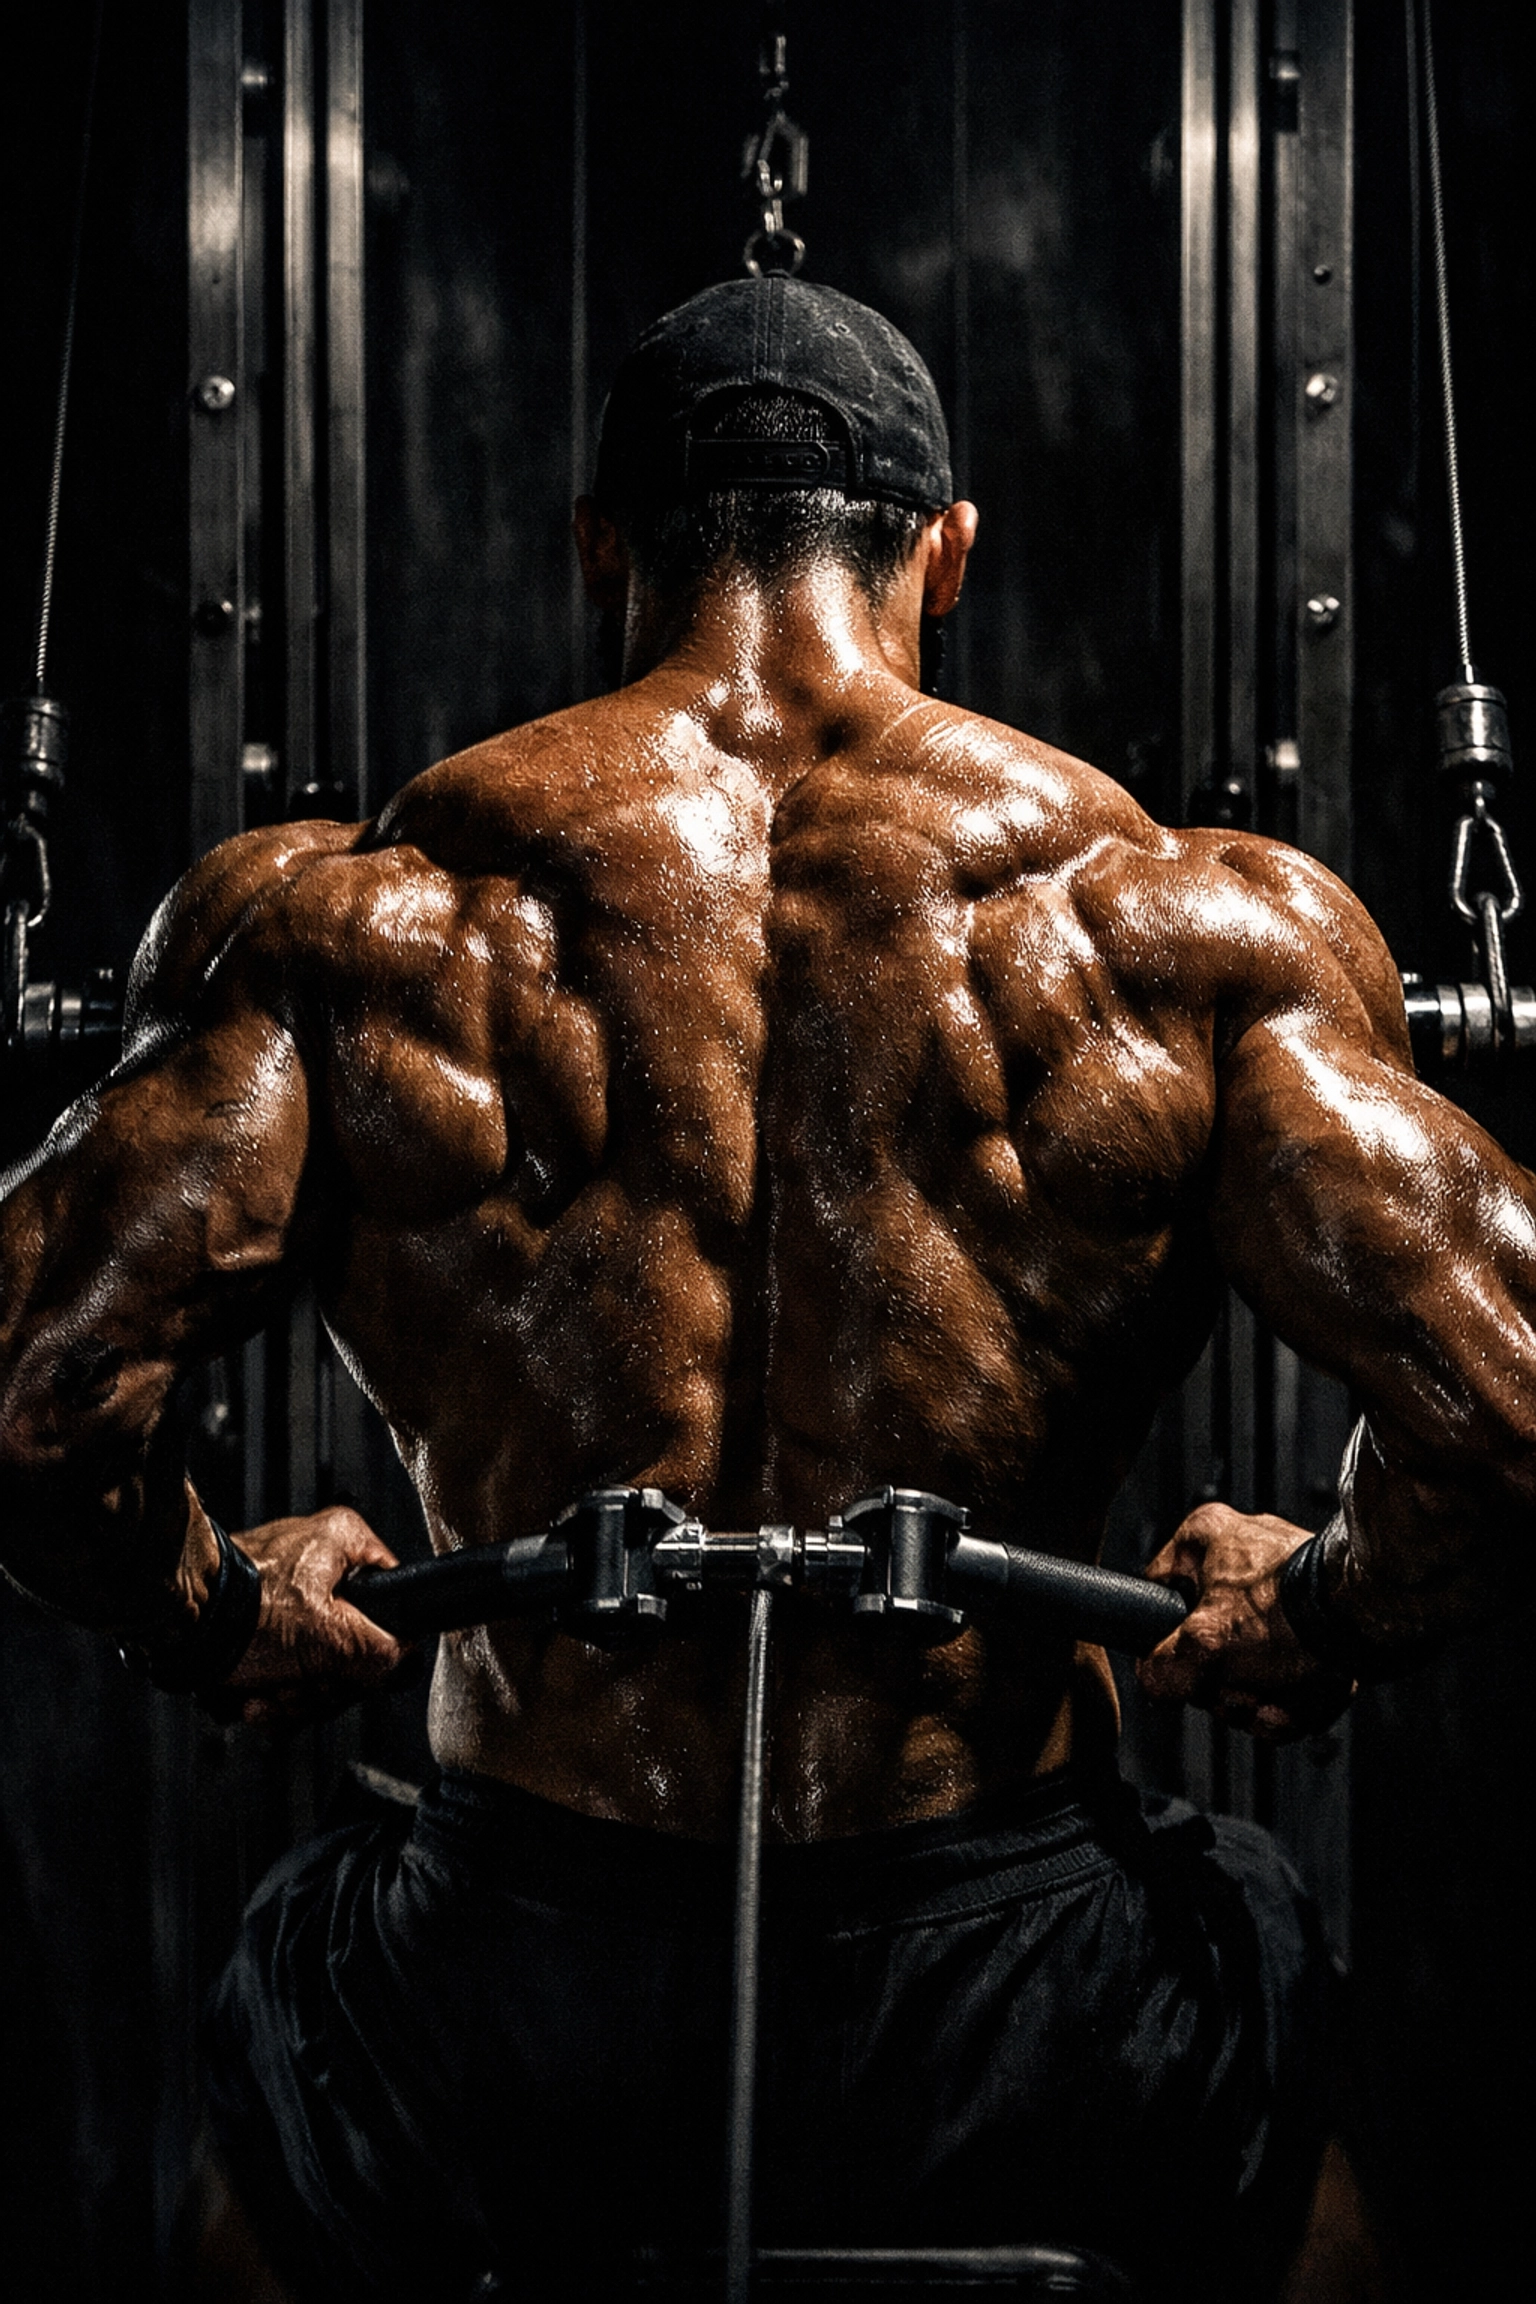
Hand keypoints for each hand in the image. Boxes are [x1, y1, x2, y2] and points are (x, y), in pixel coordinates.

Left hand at [220, 1507, 409, 1725]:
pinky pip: (280, 1665)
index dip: (374, 1651)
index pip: (391, 1603)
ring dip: (291, 1696)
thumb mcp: (329, 1637)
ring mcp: (284, 1593)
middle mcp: (317, 1563)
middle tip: (299, 1691)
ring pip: (313, 1663)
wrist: (172, 1622)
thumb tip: (398, 1661)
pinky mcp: (255, 1621)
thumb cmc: (241, 1611)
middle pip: (349, 1644)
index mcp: (345, 1544)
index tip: (350, 1674)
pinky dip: (265, 1690)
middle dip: (319, 1685)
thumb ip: (380, 1652)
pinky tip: (249, 1695)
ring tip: (264, 1696)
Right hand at [1136, 1502, 1353, 1741]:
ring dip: (1257, 1699)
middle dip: (1225, 1685)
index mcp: (1207, 1540)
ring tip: (1274, 1702)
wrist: (1372, 1620)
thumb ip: (1163, 1668)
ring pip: (1249, 1666)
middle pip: (1207, 1644)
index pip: (1159, 1592)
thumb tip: (1157, 1681)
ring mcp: (1283, 1594)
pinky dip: (1290, 1699)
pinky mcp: (1317, 1623)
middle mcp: (1244, 1559)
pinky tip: (1294, 1705)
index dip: (1164, 1640)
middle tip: (1238, 1691)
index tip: (1178, 1666)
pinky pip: (1286, 1672)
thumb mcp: (1204, 1644)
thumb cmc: (1293, 1611)